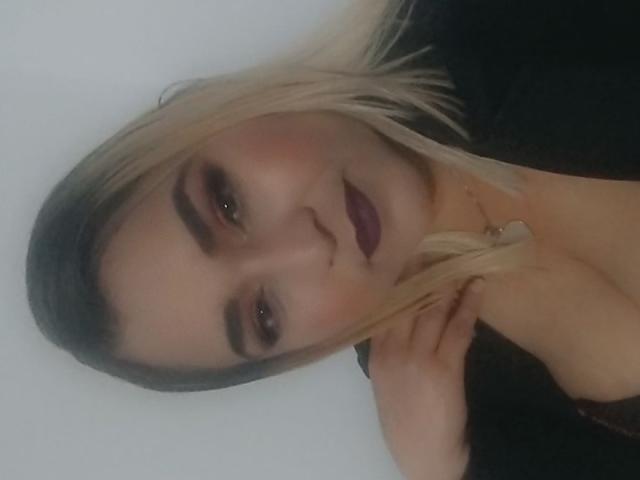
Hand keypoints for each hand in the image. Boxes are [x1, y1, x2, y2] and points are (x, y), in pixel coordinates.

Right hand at [368, 277, 484, 479]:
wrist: (423, 454)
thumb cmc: (404, 419)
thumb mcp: (384, 384)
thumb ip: (387, 352)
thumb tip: (396, 321)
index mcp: (376, 355)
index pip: (386, 309)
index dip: (398, 282)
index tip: (407, 258)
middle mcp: (393, 351)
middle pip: (407, 304)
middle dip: (421, 275)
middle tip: (433, 249)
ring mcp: (418, 359)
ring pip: (433, 311)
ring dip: (448, 284)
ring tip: (459, 262)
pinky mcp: (444, 369)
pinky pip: (458, 329)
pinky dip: (469, 306)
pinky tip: (477, 288)